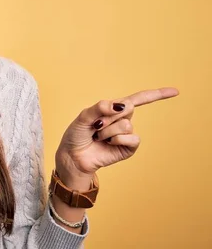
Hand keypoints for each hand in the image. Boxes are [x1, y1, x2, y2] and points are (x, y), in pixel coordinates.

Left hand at [55, 87, 178, 187]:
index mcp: (114, 109)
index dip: (156, 95)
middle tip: (95, 124)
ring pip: (126, 124)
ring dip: (108, 130)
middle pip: (127, 108)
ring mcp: (126, 134)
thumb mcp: (84, 116)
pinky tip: (107, 143)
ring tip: (98, 136)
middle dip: (108, 115)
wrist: (73, 156)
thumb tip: (121, 104)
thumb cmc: (77, 134)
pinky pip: (131, 138)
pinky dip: (116, 139)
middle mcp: (123, 120)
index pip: (138, 99)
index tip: (175, 92)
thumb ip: (100, 107)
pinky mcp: (128, 148)